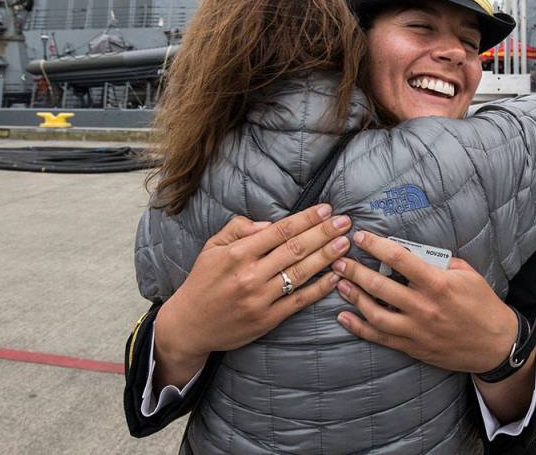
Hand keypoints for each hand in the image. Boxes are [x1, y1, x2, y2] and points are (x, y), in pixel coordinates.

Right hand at [154, 204, 350, 388]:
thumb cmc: (202, 281)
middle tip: (345, 222)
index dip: (306, 219)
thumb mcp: (212, 248)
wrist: (190, 325)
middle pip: (295, 249)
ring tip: (345, 244)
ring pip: (301, 274)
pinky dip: (319, 289)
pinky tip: (335, 277)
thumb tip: (268, 224)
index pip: (280, 231)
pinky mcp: (268, 320)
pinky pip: (299, 302)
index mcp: (237, 254)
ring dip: (326, 257)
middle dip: (323, 233)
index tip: (326, 209)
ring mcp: (260, 299)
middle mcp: (250, 275)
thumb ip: (237, 229)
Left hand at [331, 230, 516, 373]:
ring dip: (354, 297)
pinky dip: (359, 328)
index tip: (360, 237)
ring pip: (375, 314)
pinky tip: (344, 317)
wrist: (495, 345)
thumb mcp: (467, 275)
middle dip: (355, 271)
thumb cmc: (483, 305)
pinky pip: (380, 337)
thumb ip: (440, 262)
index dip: (376, 245)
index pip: (399, 259)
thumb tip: (415, 251)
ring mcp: (416, 330)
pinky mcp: (413, 347)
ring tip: (339, 284)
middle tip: (338, 260)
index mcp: (437, 284)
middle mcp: (424, 307)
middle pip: (380, 286)